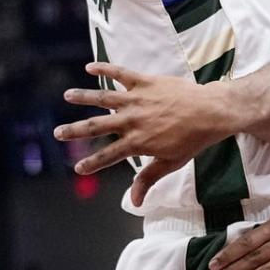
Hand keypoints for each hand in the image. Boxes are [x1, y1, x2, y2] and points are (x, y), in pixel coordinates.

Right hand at [53, 63, 232, 204]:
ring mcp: (137, 100)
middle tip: (58, 133)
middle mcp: (132, 121)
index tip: (77, 169)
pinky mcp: (144, 82)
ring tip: (67, 95)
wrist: (210, 112)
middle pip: (97, 126)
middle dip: (75, 130)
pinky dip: (104, 68)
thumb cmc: (193, 140)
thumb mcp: (170, 163)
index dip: (92, 163)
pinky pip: (120, 73)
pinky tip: (90, 66)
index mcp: (138, 142)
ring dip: (83, 96)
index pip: (108, 156)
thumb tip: (135, 203)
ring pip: (103, 98)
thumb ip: (148, 179)